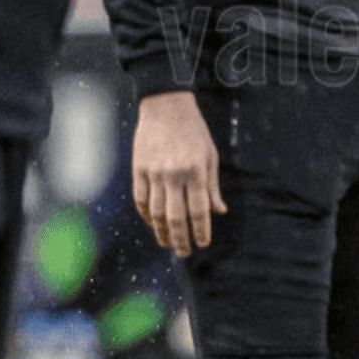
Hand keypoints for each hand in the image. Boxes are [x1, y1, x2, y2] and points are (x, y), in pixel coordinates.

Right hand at [131, 91, 226, 255]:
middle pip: (176, 218)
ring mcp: (154, 173)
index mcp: (196, 171)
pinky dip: (146, 216)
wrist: (166, 106)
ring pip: (157, 213)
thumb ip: (212, 186)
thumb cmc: (193, 130)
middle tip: (184, 252)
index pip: (199, 210)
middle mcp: (174, 175)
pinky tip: (153, 224)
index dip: (201, 231)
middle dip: (181, 239)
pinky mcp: (138, 169)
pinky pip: (141, 200)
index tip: (202, 244)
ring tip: (167, 243)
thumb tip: (219, 211)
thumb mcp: (210, 154)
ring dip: (162, 232)